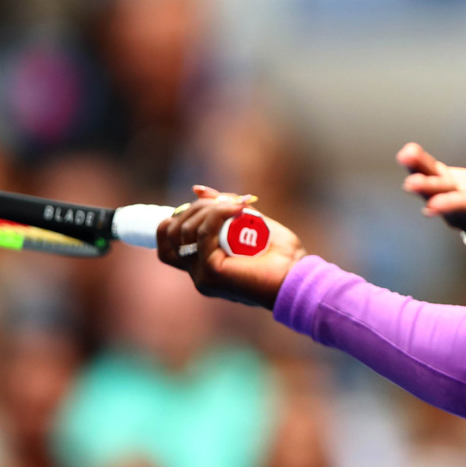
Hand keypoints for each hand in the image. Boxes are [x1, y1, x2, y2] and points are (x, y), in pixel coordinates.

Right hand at [156, 186, 305, 308]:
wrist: (298, 277)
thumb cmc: (281, 255)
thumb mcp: (251, 222)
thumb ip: (227, 209)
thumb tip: (198, 189)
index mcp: (203, 265)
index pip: (167, 242)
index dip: (174, 219)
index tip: (202, 204)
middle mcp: (198, 273)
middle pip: (171, 234)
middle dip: (193, 209)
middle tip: (225, 202)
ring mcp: (202, 276)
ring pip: (184, 233)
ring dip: (207, 210)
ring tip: (235, 206)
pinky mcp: (212, 273)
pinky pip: (203, 236)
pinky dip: (217, 215)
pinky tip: (237, 208)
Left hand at [398, 142, 465, 240]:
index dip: (453, 206)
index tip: (434, 207)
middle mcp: (463, 207)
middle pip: (444, 198)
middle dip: (430, 191)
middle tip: (413, 185)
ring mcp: (452, 194)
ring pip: (432, 183)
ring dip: (418, 171)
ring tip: (406, 155)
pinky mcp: (448, 180)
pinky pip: (431, 170)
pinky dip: (420, 162)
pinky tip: (408, 150)